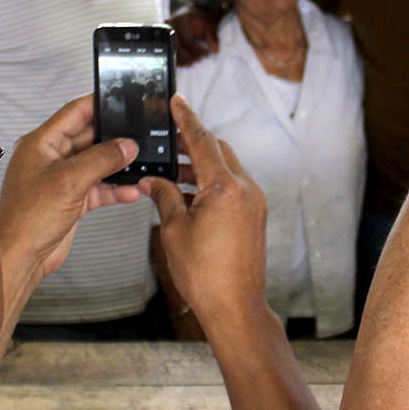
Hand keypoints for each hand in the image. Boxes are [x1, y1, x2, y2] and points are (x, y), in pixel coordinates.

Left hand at [0, 96, 145, 289]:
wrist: (22, 257)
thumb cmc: (28, 219)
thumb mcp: (69, 181)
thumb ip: (101, 160)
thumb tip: (127, 146)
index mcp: (40, 143)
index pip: (73, 113)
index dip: (97, 104)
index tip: (121, 99)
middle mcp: (50, 158)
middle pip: (88, 138)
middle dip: (114, 138)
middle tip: (139, 136)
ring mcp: (61, 179)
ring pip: (96, 164)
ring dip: (117, 166)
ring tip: (142, 163)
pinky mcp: (71, 199)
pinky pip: (98, 187)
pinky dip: (114, 189)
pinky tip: (132, 191)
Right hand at [142, 97, 265, 324]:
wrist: (235, 307)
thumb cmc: (205, 275)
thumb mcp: (174, 230)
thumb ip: (164, 197)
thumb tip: (153, 182)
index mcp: (225, 188)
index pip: (202, 141)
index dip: (186, 119)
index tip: (177, 101)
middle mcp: (246, 189)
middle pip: (218, 151)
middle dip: (191, 145)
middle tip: (166, 143)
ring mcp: (254, 203)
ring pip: (225, 169)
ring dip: (200, 168)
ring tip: (171, 174)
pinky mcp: (255, 216)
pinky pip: (232, 188)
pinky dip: (211, 185)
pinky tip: (188, 196)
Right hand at [169, 8, 220, 66]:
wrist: (194, 13)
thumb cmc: (202, 18)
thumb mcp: (210, 24)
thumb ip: (212, 35)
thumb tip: (215, 50)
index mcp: (180, 20)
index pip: (187, 39)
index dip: (196, 49)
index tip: (206, 55)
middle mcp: (170, 26)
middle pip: (176, 46)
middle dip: (188, 56)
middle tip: (199, 60)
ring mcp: (166, 33)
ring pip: (171, 51)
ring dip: (183, 60)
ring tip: (195, 61)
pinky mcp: (166, 40)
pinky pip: (170, 52)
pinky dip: (179, 60)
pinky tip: (188, 63)